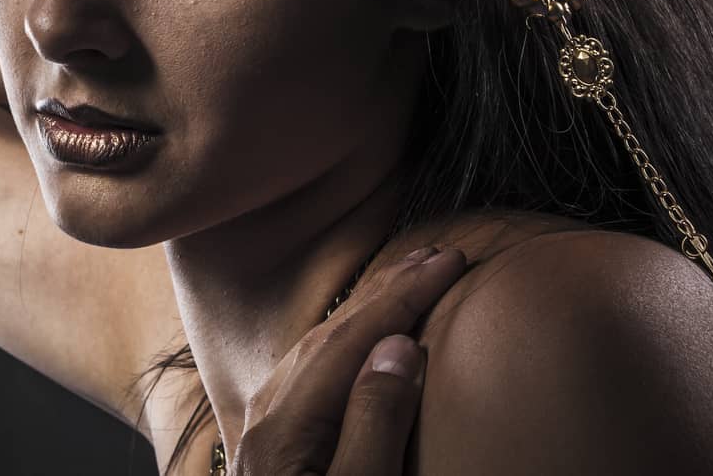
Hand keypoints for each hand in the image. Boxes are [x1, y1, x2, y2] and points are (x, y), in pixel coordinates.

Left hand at [229, 245, 468, 475]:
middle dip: (383, 291)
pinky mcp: (273, 458)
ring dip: (362, 315)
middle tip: (431, 256)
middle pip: (327, 337)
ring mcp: (264, 440)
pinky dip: (343, 346)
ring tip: (402, 286)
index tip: (448, 260)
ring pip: (313, 354)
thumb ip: (374, 423)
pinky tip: (356, 345)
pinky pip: (309, 378)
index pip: (349, 341)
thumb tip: (401, 346)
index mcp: (282, 431)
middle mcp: (264, 424)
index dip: (402, 295)